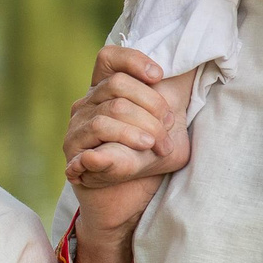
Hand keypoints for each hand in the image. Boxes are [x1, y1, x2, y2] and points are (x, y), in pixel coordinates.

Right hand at [62, 47, 190, 207]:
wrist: (129, 204)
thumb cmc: (147, 161)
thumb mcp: (167, 127)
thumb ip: (173, 100)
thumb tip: (189, 69)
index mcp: (105, 93)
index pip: (108, 58)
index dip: (133, 60)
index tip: (160, 77)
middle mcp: (86, 105)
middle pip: (117, 85)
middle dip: (151, 106)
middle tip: (167, 129)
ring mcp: (76, 129)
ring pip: (111, 112)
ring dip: (141, 128)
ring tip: (156, 144)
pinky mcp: (73, 154)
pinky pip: (95, 138)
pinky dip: (121, 141)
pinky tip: (140, 148)